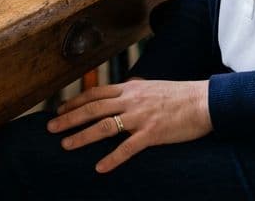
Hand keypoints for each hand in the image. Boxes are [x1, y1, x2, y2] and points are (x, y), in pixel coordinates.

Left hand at [45, 79, 211, 172]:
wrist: (204, 101)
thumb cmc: (181, 95)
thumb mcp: (153, 86)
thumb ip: (136, 89)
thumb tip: (125, 87)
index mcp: (130, 88)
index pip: (96, 93)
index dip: (75, 102)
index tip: (60, 110)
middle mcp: (131, 100)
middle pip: (92, 109)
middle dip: (69, 118)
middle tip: (50, 128)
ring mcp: (140, 117)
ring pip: (104, 126)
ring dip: (82, 137)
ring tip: (65, 145)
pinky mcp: (152, 134)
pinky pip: (127, 148)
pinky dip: (112, 158)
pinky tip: (99, 167)